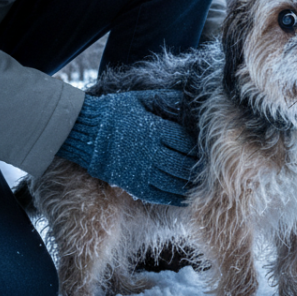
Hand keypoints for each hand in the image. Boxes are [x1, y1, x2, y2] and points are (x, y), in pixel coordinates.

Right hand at [56, 89, 198, 204]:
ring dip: (191, 182)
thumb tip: (189, 99)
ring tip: (204, 181)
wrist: (83, 131)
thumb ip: (166, 99)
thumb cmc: (114, 112)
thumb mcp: (140, 99)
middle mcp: (150, 153)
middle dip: (199, 166)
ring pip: (176, 182)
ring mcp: (142, 171)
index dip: (199, 146)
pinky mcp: (135, 186)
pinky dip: (178, 196)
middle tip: (213, 166)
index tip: (209, 146)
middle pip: (184, 164)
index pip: (186, 142)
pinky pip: (162, 196)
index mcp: (154, 130)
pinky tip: (188, 194)